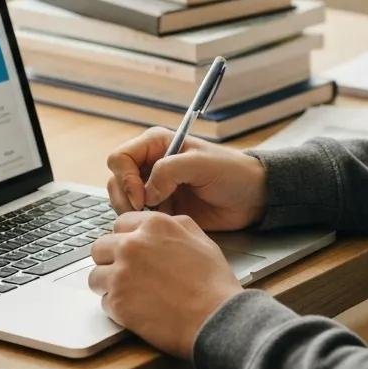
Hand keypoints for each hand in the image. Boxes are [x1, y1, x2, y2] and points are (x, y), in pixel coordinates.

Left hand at [89, 211, 241, 358]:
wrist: (215, 318)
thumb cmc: (213, 283)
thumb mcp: (201, 240)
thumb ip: (175, 226)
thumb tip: (160, 224)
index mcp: (154, 226)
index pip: (119, 224)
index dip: (126, 239)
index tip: (131, 252)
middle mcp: (133, 245)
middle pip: (100, 248)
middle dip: (110, 260)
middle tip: (127, 274)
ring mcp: (121, 274)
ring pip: (96, 276)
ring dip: (109, 285)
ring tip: (131, 294)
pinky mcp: (117, 302)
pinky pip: (103, 301)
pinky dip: (117, 307)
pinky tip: (138, 310)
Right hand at [105, 126, 266, 230]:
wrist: (251, 197)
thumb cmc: (231, 172)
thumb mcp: (200, 164)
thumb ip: (169, 170)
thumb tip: (146, 192)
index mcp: (156, 144)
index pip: (120, 158)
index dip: (125, 178)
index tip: (143, 196)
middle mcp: (151, 164)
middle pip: (116, 181)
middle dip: (126, 199)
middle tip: (147, 211)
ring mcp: (155, 188)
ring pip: (123, 201)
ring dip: (134, 213)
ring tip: (158, 217)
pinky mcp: (162, 208)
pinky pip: (139, 217)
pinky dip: (144, 223)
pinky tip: (164, 224)